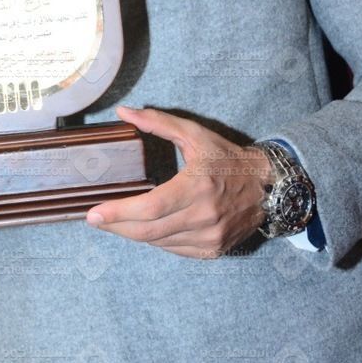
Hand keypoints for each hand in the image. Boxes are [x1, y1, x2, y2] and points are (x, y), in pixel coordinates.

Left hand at [85, 105, 271, 258]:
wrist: (266, 187)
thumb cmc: (227, 158)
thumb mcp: (194, 134)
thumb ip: (158, 122)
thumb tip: (124, 112)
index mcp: (197, 187)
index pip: (151, 207)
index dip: (120, 212)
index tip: (95, 213)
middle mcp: (204, 217)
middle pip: (149, 231)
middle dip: (117, 227)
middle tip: (95, 219)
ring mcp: (209, 238)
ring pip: (159, 243)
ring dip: (133, 234)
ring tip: (115, 222)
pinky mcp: (212, 250)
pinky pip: (174, 250)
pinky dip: (155, 241)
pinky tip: (144, 229)